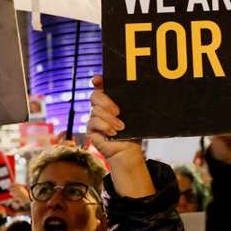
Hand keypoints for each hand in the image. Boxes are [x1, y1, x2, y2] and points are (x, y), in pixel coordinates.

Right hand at [86, 76, 154, 196]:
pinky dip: (105, 126)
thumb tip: (139, 87)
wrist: (128, 149)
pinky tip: (113, 132)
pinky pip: (93, 122)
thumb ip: (130, 101)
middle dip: (106, 102)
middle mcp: (100, 107)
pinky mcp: (90, 129)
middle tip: (118, 112)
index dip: (97, 81)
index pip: (100, 86)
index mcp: (109, 100)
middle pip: (95, 96)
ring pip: (95, 110)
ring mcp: (94, 118)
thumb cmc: (132, 131)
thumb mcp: (133, 113)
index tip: (97, 80)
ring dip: (110, 119)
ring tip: (121, 127)